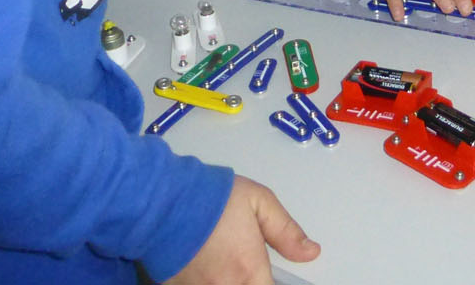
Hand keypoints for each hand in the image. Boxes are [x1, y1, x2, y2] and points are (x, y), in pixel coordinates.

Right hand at [165, 175, 317, 284]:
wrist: (163, 199)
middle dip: (251, 281)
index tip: (268, 273)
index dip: (272, 283)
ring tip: (224, 262)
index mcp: (249, 271)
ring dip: (228, 280)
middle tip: (245, 264)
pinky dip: (206, 281)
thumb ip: (286, 231)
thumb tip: (311, 252)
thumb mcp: (259, 202)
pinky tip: (207, 265)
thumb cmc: (213, 198)